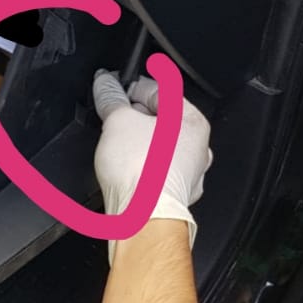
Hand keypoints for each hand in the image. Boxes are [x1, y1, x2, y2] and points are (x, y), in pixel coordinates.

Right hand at [93, 72, 212, 257]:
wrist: (141, 219)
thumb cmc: (142, 173)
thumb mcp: (118, 121)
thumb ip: (111, 98)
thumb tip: (105, 84)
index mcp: (193, 123)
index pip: (161, 91)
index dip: (132, 86)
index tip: (113, 88)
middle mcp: (196, 149)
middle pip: (162, 120)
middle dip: (134, 116)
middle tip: (111, 116)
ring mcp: (187, 175)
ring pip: (159, 148)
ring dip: (136, 142)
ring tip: (115, 144)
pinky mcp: (171, 196)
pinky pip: (154, 171)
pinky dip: (139, 166)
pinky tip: (123, 168)